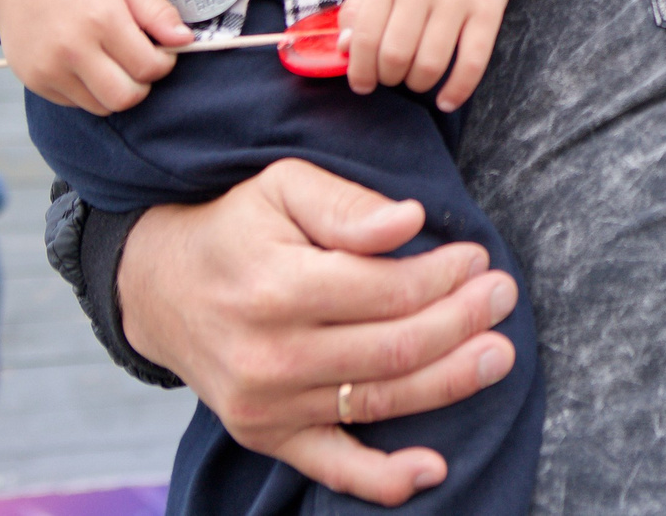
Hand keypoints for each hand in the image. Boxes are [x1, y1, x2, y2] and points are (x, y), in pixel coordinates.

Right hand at [0, 0, 191, 113]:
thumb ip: (158, 12)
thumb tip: (185, 40)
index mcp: (103, 20)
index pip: (149, 67)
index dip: (164, 62)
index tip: (160, 50)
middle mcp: (73, 49)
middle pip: (126, 97)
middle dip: (142, 85)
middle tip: (139, 63)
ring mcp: (50, 69)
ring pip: (101, 107)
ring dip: (116, 92)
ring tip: (113, 64)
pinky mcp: (34, 81)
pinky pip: (75, 103)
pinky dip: (89, 92)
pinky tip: (87, 66)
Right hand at [121, 158, 519, 506]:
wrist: (161, 287)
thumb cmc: (238, 227)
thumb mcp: (285, 186)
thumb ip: (348, 205)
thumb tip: (409, 222)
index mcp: (278, 287)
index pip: (389, 291)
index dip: (446, 276)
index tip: (477, 256)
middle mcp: (270, 355)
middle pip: (396, 349)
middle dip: (464, 322)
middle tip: (504, 295)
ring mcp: (267, 405)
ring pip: (381, 401)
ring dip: (452, 381)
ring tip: (500, 354)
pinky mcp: (265, 436)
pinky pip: (332, 467)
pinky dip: (384, 478)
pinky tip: (433, 468)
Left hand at [341, 0, 528, 109]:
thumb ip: (357, 10)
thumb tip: (343, 50)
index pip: (365, 36)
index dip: (359, 70)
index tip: (362, 83)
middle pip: (396, 54)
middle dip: (389, 78)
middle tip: (392, 77)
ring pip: (431, 63)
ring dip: (418, 84)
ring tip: (415, 80)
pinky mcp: (488, 12)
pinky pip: (473, 62)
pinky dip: (457, 90)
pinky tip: (446, 100)